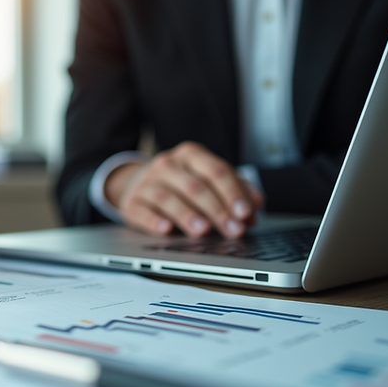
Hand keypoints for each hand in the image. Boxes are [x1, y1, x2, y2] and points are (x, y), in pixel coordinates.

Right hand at [105, 142, 263, 237]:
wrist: (137, 183)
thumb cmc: (182, 183)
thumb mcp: (208, 179)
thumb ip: (235, 189)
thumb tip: (257, 204)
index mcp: (191, 155)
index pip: (216, 171)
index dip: (233, 193)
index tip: (246, 213)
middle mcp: (166, 164)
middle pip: (195, 186)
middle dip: (217, 210)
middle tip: (234, 230)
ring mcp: (146, 182)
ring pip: (168, 198)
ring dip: (188, 216)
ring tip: (203, 231)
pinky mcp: (131, 202)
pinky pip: (142, 212)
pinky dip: (155, 221)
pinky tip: (167, 230)